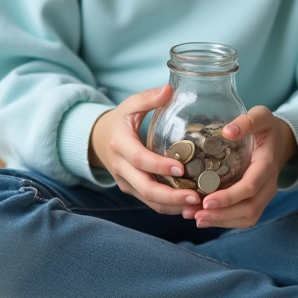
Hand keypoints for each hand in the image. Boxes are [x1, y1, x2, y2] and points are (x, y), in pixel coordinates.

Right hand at [89, 84, 203, 214]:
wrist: (99, 140)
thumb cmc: (120, 121)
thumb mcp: (130, 105)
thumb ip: (148, 98)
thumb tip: (169, 90)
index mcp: (120, 144)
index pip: (139, 159)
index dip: (159, 165)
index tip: (182, 168)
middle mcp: (120, 167)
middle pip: (145, 187)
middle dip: (171, 195)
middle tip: (196, 196)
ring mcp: (125, 182)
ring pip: (149, 200)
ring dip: (173, 206)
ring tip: (198, 205)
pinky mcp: (132, 190)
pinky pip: (150, 203)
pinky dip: (169, 207)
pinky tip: (190, 206)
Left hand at [186, 106, 296, 228]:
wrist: (282, 140)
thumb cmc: (267, 127)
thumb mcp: (262, 116)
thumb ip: (248, 121)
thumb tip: (228, 131)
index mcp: (267, 165)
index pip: (250, 187)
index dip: (229, 197)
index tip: (206, 201)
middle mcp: (269, 184)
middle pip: (249, 208)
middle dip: (222, 214)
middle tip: (194, 214)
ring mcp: (265, 195)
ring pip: (247, 217)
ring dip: (221, 221)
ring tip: (195, 218)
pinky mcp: (258, 200)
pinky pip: (245, 217)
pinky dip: (226, 221)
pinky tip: (204, 218)